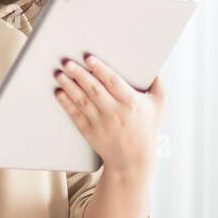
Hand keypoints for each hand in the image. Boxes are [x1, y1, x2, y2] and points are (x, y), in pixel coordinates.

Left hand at [53, 53, 164, 175]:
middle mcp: (115, 113)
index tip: (89, 59)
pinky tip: (59, 92)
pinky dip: (66, 103)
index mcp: (131, 103)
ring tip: (59, 74)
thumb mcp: (158, 105)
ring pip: (82, 101)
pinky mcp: (89, 132)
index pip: (113, 82)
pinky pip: (75, 115)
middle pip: (94, 90)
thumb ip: (157, 84)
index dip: (100, 69)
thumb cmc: (146, 128)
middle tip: (67, 62)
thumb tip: (153, 65)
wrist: (133, 159)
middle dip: (79, 75)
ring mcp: (101, 123)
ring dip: (69, 86)